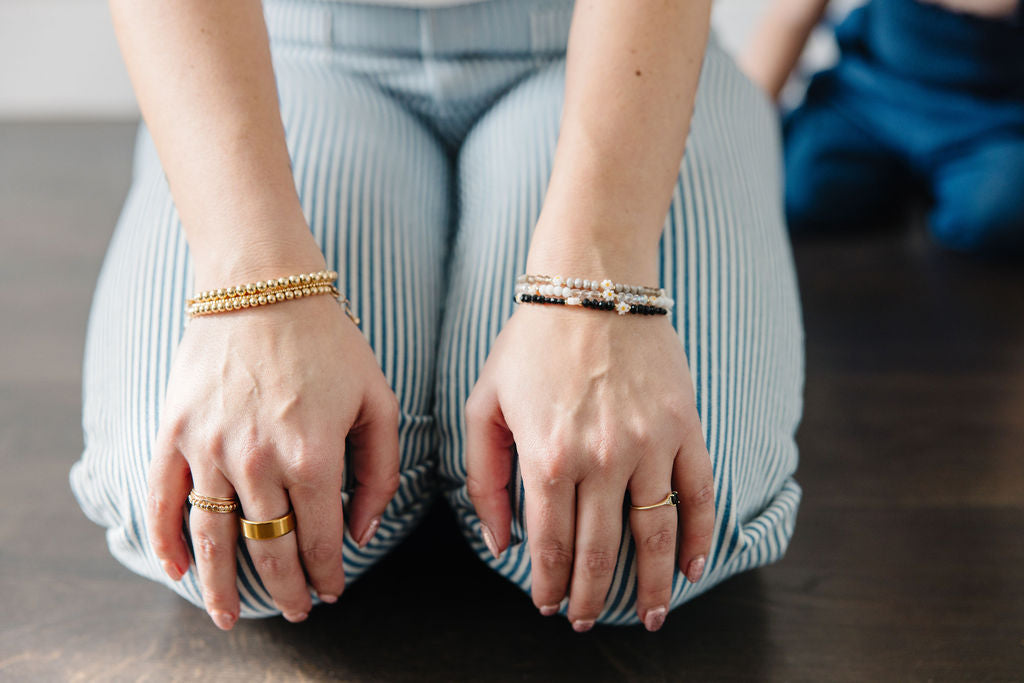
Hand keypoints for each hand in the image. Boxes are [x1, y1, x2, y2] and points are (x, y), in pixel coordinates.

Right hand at [145, 279, 399, 629]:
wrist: (263, 286)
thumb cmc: (329, 343)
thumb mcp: (378, 400)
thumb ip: (381, 471)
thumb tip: (364, 531)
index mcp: (314, 457)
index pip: (321, 542)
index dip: (327, 576)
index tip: (331, 593)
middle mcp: (259, 463)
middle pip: (270, 551)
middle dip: (286, 590)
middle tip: (294, 611)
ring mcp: (211, 449)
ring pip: (216, 540)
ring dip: (222, 588)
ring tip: (229, 618)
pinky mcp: (176, 433)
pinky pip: (165, 501)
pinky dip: (168, 543)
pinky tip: (180, 571)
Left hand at [465, 303, 713, 631]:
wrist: (591, 284)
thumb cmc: (530, 344)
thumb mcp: (485, 404)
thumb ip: (485, 478)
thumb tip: (499, 543)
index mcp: (547, 457)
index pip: (550, 546)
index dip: (549, 585)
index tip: (548, 605)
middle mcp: (601, 459)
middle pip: (601, 553)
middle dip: (592, 598)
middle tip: (587, 622)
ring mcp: (650, 444)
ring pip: (654, 535)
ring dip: (651, 586)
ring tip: (649, 617)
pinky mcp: (684, 426)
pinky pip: (698, 493)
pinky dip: (699, 535)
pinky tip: (692, 566)